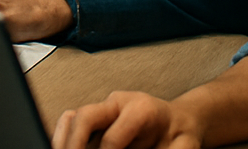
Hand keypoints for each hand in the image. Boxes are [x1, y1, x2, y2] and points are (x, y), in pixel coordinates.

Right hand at [51, 91, 202, 148]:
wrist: (180, 122)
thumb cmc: (181, 134)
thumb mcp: (185, 146)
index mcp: (141, 109)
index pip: (113, 137)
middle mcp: (119, 104)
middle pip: (86, 116)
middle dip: (74, 144)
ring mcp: (105, 109)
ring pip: (74, 118)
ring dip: (63, 141)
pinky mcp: (98, 118)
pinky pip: (73, 122)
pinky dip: (64, 137)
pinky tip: (63, 148)